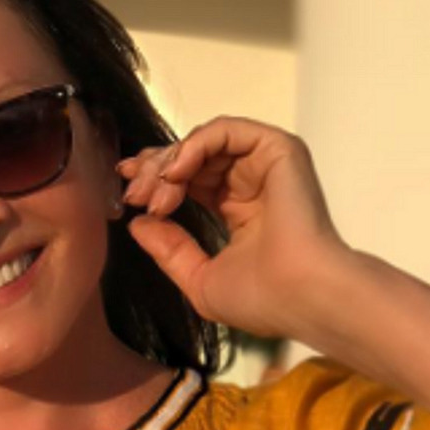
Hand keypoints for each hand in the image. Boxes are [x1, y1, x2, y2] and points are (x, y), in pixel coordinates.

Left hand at [118, 116, 353, 339]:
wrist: (302, 296)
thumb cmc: (263, 298)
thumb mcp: (199, 277)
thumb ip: (169, 249)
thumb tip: (138, 222)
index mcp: (239, 211)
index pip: (190, 181)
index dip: (156, 181)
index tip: (128, 193)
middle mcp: (252, 183)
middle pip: (191, 158)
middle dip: (154, 170)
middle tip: (133, 192)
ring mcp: (265, 165)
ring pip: (203, 142)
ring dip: (169, 162)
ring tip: (154, 192)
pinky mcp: (278, 150)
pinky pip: (225, 131)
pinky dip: (194, 145)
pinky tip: (175, 173)